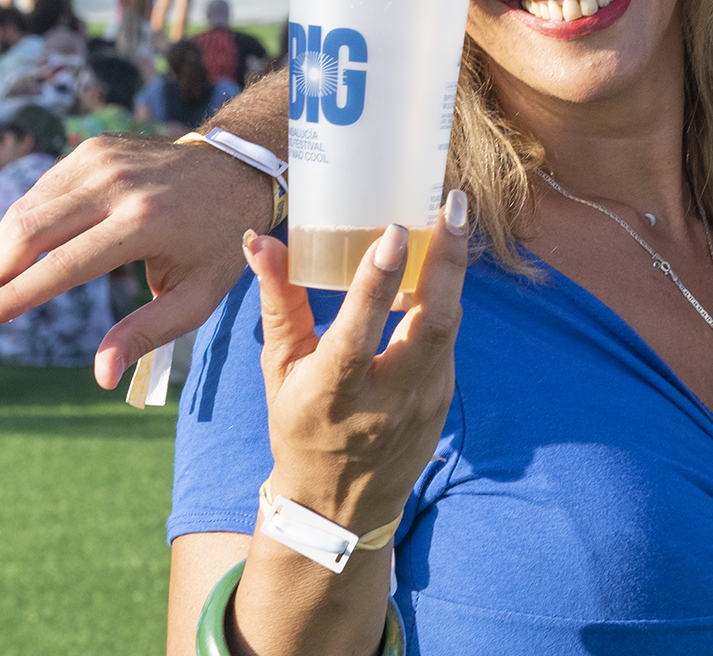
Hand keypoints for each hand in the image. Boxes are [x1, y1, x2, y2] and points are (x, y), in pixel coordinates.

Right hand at [0, 134, 272, 388]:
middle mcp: (118, 186)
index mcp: (144, 223)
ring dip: (1, 250)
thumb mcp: (198, 295)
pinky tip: (22, 252)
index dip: (18, 294)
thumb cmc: (218, 242)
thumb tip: (102, 377)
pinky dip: (24, 223)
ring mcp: (103, 160)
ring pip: (27, 207)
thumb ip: (146, 334)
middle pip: (30, 229)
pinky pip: (43, 190)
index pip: (64, 263)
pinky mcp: (94, 148)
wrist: (239, 169)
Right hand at [247, 195, 467, 533]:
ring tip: (451, 217)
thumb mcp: (280, 370)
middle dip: (446, 262)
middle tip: (453, 206)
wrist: (339, 505)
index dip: (376, 284)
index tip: (393, 232)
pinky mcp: (443, 399)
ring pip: (447, 327)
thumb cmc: (299, 425)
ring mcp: (422, 403)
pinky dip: (444, 297)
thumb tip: (259, 240)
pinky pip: (447, 338)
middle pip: (430, 325)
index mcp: (331, 396)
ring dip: (452, 270)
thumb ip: (278, 303)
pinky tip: (442, 260)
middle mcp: (384, 402)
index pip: (357, 336)